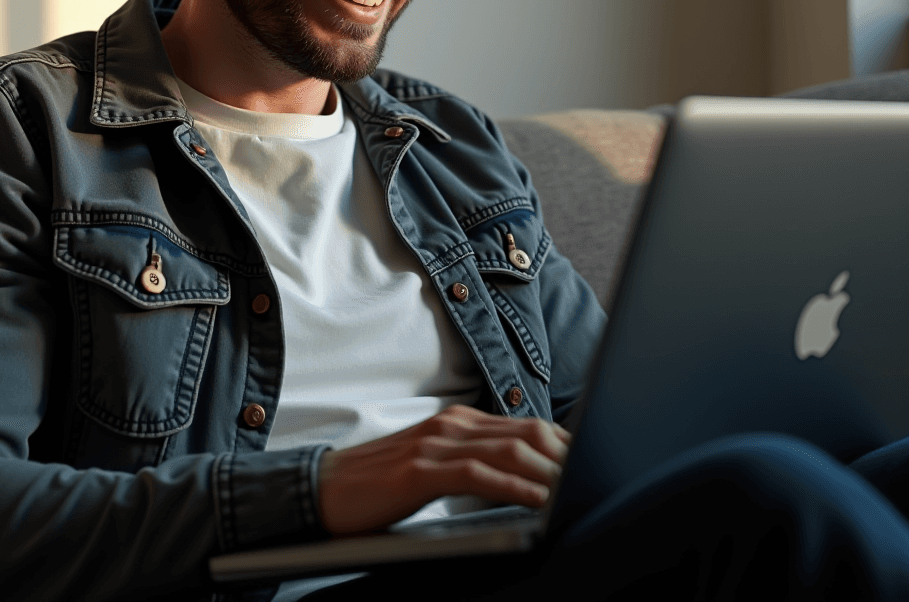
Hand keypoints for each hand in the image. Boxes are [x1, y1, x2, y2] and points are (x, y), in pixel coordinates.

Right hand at [316, 404, 569, 534]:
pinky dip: (513, 486)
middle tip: (600, 475)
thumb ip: (473, 465)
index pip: (525, 426)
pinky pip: (477, 474)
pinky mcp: (420, 469)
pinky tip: (536, 499)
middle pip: (526, 432)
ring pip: (508, 449)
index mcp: (458, 422)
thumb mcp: (434, 468)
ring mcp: (436, 444)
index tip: (594, 461)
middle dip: (567, 454)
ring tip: (579, 488)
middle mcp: (452, 425)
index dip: (564, 443)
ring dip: (549, 470)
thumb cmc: (381, 485)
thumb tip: (521, 482)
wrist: (324, 488)